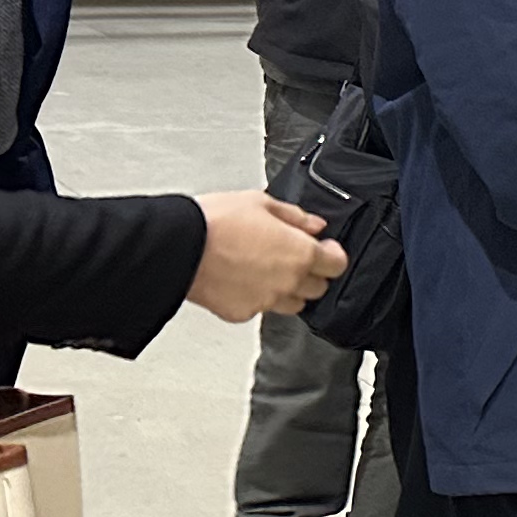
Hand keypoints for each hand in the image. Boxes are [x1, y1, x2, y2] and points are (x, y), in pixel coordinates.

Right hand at [188, 190, 342, 321]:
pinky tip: (242, 278)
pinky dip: (257, 297)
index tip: (325, 247)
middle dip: (311, 272)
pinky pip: (260, 309)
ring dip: (288, 288)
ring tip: (266, 268)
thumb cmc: (215, 222)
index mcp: (300, 253)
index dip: (333, 254)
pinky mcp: (242, 313)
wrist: (179, 247)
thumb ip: (295, 216)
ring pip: (292, 303)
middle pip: (318, 287)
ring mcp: (266, 301)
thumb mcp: (261, 202)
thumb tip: (315, 225)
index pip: (337, 265)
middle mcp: (288, 282)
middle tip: (293, 256)